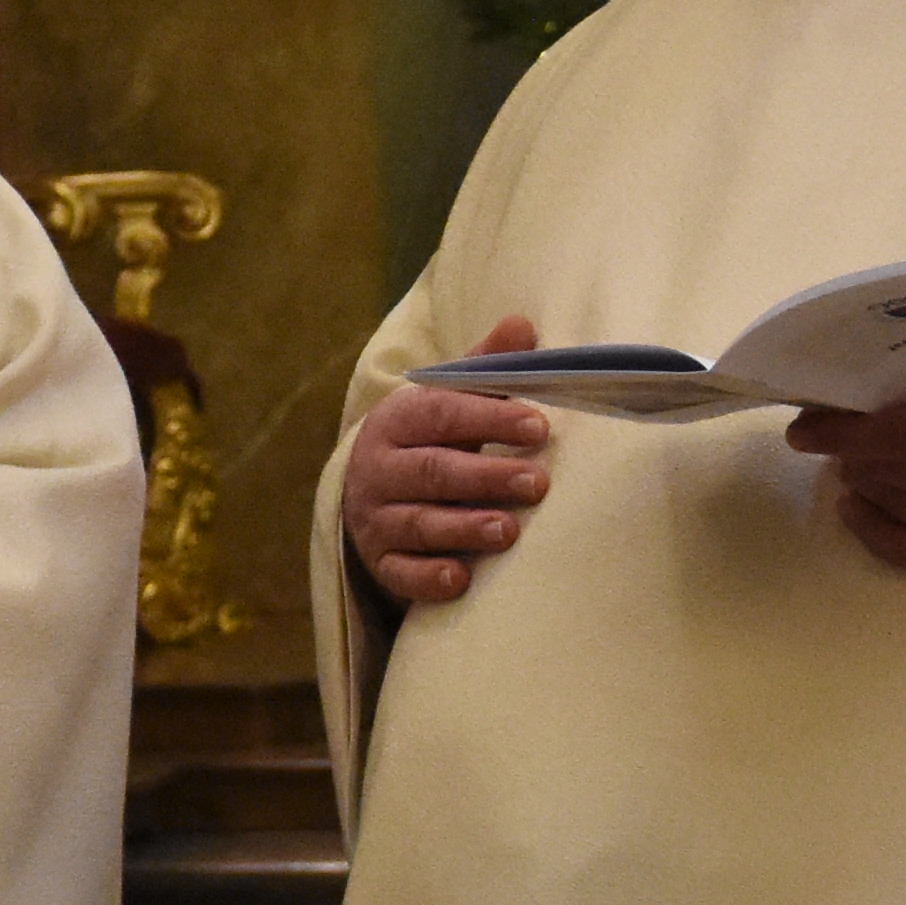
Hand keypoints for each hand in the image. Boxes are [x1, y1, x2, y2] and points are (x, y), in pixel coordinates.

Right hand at [348, 316, 556, 606]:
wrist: (367, 493)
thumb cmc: (428, 440)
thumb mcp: (447, 400)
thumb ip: (484, 368)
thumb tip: (524, 324)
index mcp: (397, 420)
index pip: (441, 414)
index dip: (488, 420)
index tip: (538, 426)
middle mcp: (379, 469)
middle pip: (432, 472)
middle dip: (485, 477)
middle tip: (537, 483)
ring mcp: (376, 519)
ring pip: (419, 523)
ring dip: (464, 528)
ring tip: (510, 531)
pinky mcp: (381, 563)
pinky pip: (401, 574)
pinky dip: (428, 578)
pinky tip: (461, 580)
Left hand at [783, 351, 905, 577]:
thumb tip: (880, 385)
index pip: (889, 430)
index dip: (839, 428)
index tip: (805, 423)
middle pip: (883, 468)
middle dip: (850, 450)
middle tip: (835, 432)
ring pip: (891, 500)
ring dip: (863, 479)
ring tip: (855, 461)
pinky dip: (872, 528)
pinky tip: (855, 507)